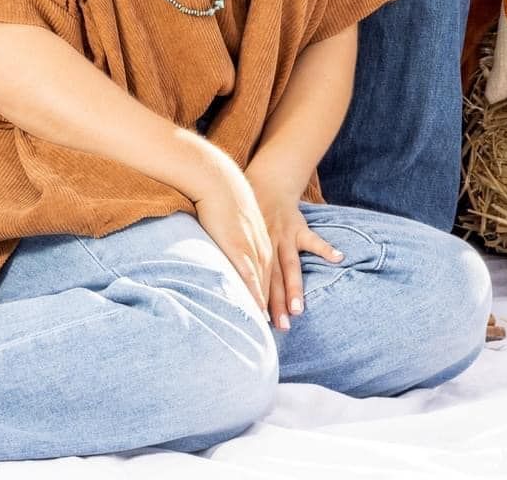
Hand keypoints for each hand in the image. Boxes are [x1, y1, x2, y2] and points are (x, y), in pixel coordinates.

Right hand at [189, 153, 274, 317]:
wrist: (219, 178)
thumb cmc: (225, 198)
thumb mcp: (240, 219)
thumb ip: (239, 236)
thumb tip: (232, 247)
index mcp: (264, 239)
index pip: (274, 272)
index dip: (279, 294)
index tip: (284, 313)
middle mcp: (263, 245)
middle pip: (276, 280)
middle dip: (283, 304)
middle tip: (287, 328)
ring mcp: (252, 246)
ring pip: (267, 281)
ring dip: (273, 304)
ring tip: (278, 326)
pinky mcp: (238, 246)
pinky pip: (249, 274)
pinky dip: (255, 292)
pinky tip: (257, 308)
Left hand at [245, 159, 342, 331]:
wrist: (264, 187)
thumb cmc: (249, 218)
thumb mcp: (237, 235)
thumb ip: (238, 258)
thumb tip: (222, 285)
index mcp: (254, 251)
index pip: (256, 281)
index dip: (258, 301)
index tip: (259, 324)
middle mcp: (269, 247)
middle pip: (273, 280)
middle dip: (276, 304)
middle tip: (280, 327)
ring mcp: (285, 237)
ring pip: (289, 266)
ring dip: (293, 288)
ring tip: (298, 309)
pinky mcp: (299, 228)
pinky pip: (313, 239)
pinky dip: (325, 248)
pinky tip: (338, 258)